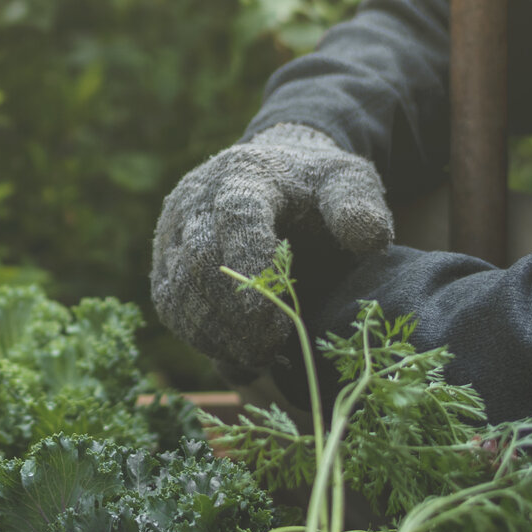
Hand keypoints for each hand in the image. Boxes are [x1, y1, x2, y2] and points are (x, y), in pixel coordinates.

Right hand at [149, 123, 392, 374]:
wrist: (276, 175)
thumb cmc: (316, 187)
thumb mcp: (349, 182)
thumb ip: (359, 204)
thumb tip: (366, 238)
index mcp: (245, 174)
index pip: (237, 216)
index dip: (249, 264)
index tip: (272, 315)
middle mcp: (196, 198)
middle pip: (198, 261)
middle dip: (233, 314)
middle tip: (270, 348)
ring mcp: (173, 230)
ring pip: (176, 289)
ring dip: (213, 333)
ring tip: (256, 358)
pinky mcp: (165, 259)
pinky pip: (169, 305)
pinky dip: (199, 337)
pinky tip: (237, 357)